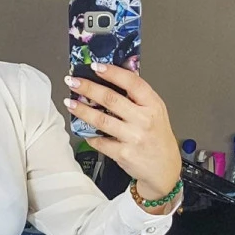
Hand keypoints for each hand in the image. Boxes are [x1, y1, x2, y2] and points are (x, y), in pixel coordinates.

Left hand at [64, 63, 181, 201]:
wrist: (164, 168)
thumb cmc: (158, 137)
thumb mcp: (156, 112)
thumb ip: (137, 96)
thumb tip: (113, 76)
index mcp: (153, 105)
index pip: (132, 83)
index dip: (112, 73)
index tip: (96, 66)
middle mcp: (144, 120)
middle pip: (111, 99)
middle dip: (88, 88)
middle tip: (73, 82)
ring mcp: (134, 137)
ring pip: (101, 120)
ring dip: (82, 110)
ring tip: (70, 103)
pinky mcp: (123, 153)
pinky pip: (100, 141)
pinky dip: (88, 134)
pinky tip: (82, 129)